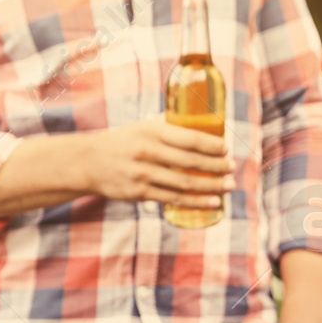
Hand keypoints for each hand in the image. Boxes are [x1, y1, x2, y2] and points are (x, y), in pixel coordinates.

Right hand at [78, 116, 233, 207]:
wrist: (89, 162)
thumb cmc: (123, 142)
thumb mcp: (143, 127)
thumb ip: (167, 125)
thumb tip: (198, 119)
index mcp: (152, 132)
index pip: (190, 138)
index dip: (212, 145)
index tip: (226, 149)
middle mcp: (148, 152)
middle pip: (191, 162)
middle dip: (216, 167)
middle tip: (232, 169)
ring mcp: (143, 174)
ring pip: (184, 183)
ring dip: (210, 187)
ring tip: (228, 187)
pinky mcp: (139, 193)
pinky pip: (173, 199)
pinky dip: (195, 202)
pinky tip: (212, 203)